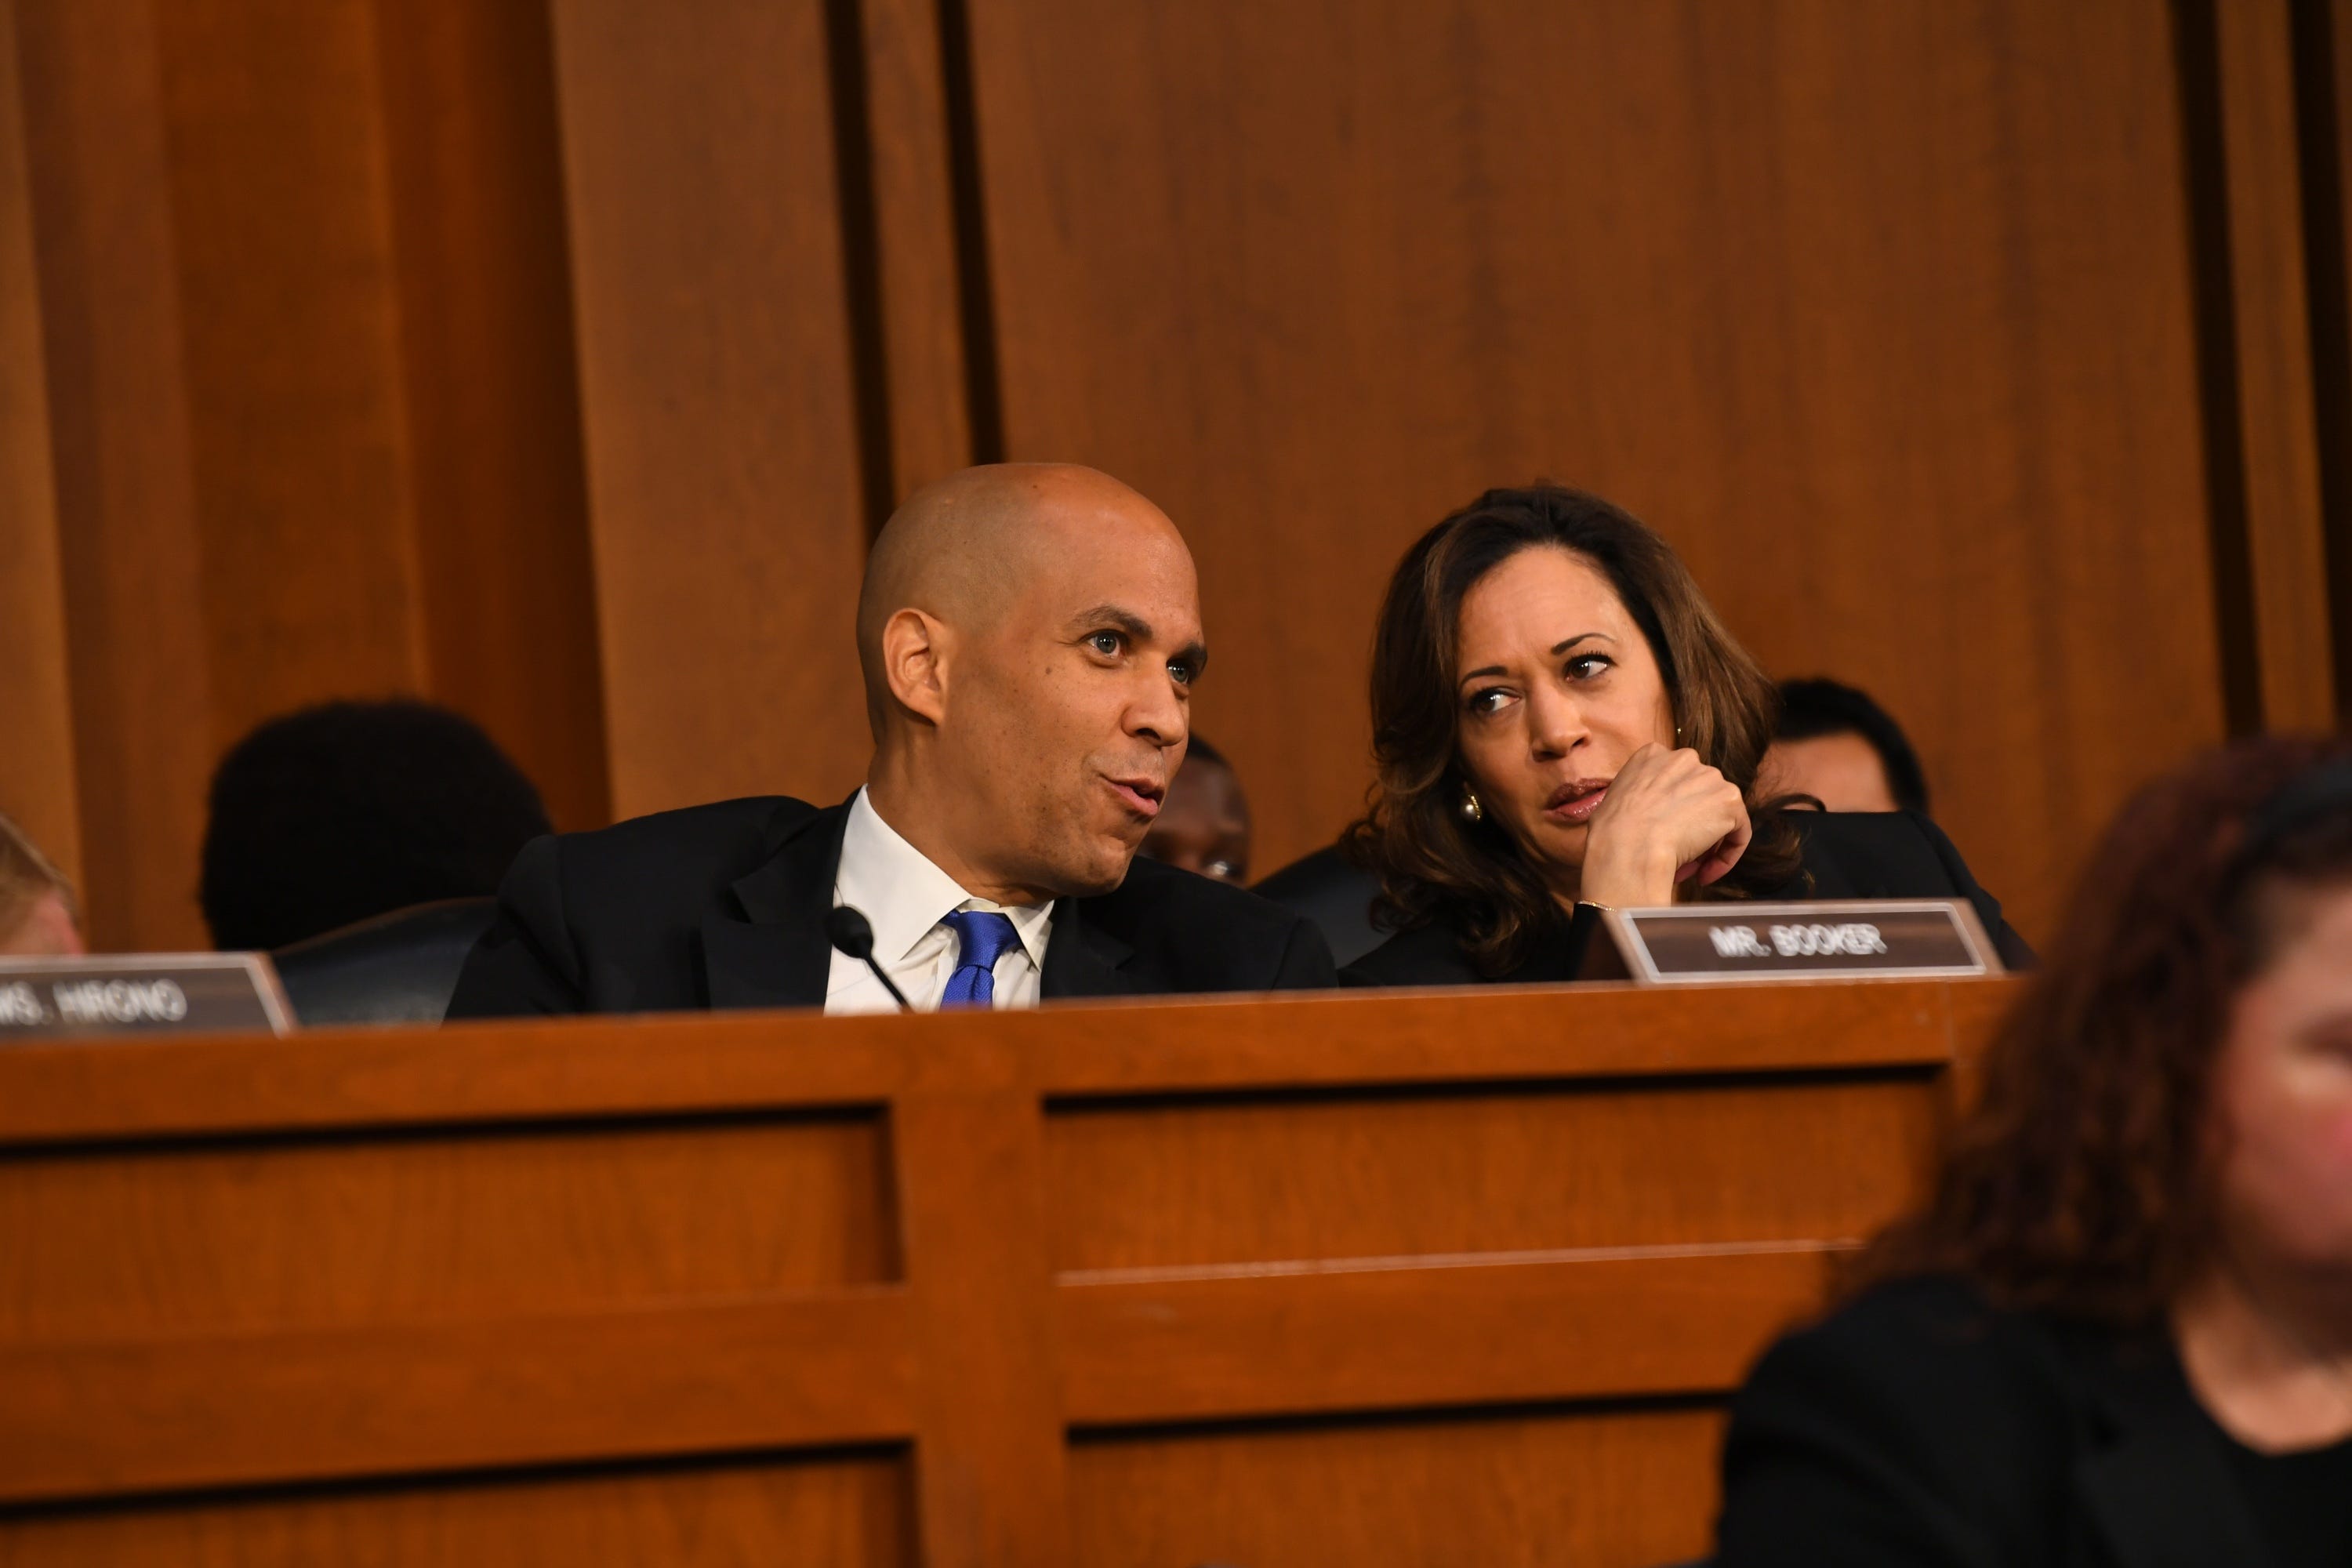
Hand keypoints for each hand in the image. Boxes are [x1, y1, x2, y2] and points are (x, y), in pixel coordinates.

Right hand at [1576, 743, 1751, 906]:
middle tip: (1678, 856)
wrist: (1627, 847)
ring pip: (1718, 815)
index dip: (1671, 812)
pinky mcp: (1729, 800)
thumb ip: (1639, 798)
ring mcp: (1710, 776)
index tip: (1663, 834)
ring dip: (1706, 845)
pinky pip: (1738, 832)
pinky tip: (1706, 873)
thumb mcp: (1616, 800)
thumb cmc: (1611, 833)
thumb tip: (1648, 818)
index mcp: (1652, 754)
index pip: (1674, 782)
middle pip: (1699, 796)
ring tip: (1688, 868)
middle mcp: (1684, 758)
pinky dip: (1726, 856)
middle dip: (1691, 827)